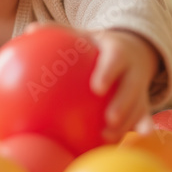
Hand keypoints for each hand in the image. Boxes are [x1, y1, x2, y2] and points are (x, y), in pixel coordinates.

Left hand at [23, 23, 161, 142]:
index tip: (96, 87)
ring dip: (128, 123)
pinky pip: (142, 117)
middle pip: (132, 86)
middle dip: (123, 103)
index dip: (107, 72)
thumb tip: (29, 29)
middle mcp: (132, 69)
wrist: (131, 49)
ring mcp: (140, 87)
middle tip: (109, 119)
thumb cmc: (95, 45)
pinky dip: (139, 128)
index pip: (115, 60)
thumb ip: (57, 32)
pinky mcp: (143, 102)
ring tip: (109, 138)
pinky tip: (133, 142)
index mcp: (117, 50)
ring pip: (138, 106)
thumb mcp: (82, 36)